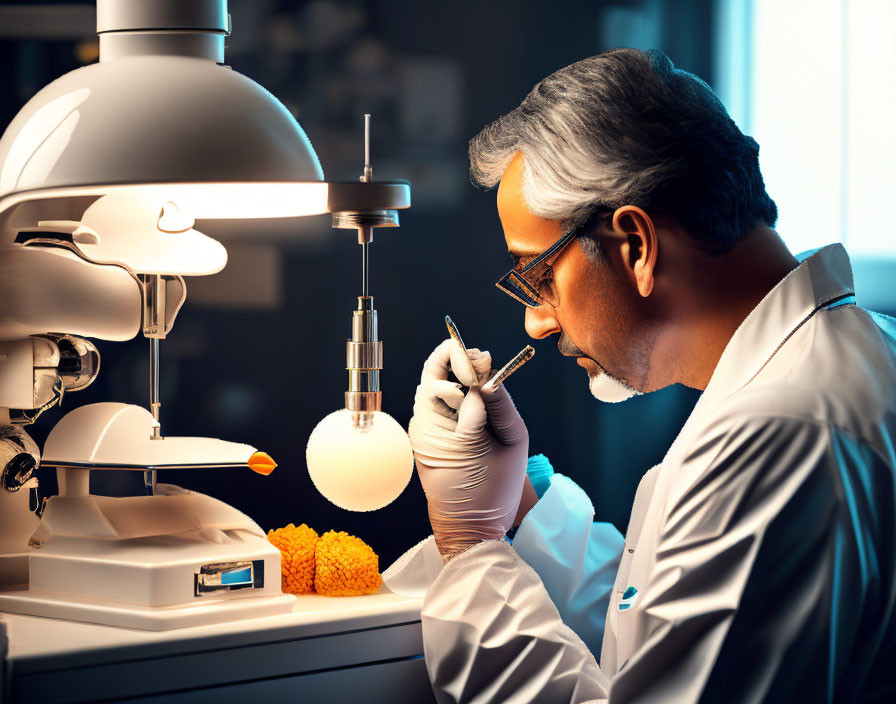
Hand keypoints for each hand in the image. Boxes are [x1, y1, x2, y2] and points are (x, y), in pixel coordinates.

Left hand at [409, 339, 529, 560]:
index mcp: (443, 429)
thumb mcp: (511, 445)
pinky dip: (452, 393)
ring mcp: (419, 433)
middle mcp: (423, 428)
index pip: (446, 378)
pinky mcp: (422, 439)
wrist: (467, 529)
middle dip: (455, 360)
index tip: (485, 360)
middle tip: (483, 360)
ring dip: (453, 374)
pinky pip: (435, 406)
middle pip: (431, 377)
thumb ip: (502, 407)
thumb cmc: (493, 491)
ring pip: (431, 388)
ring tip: (480, 372)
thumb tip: (490, 377)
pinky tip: (471, 394)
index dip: (464, 361)